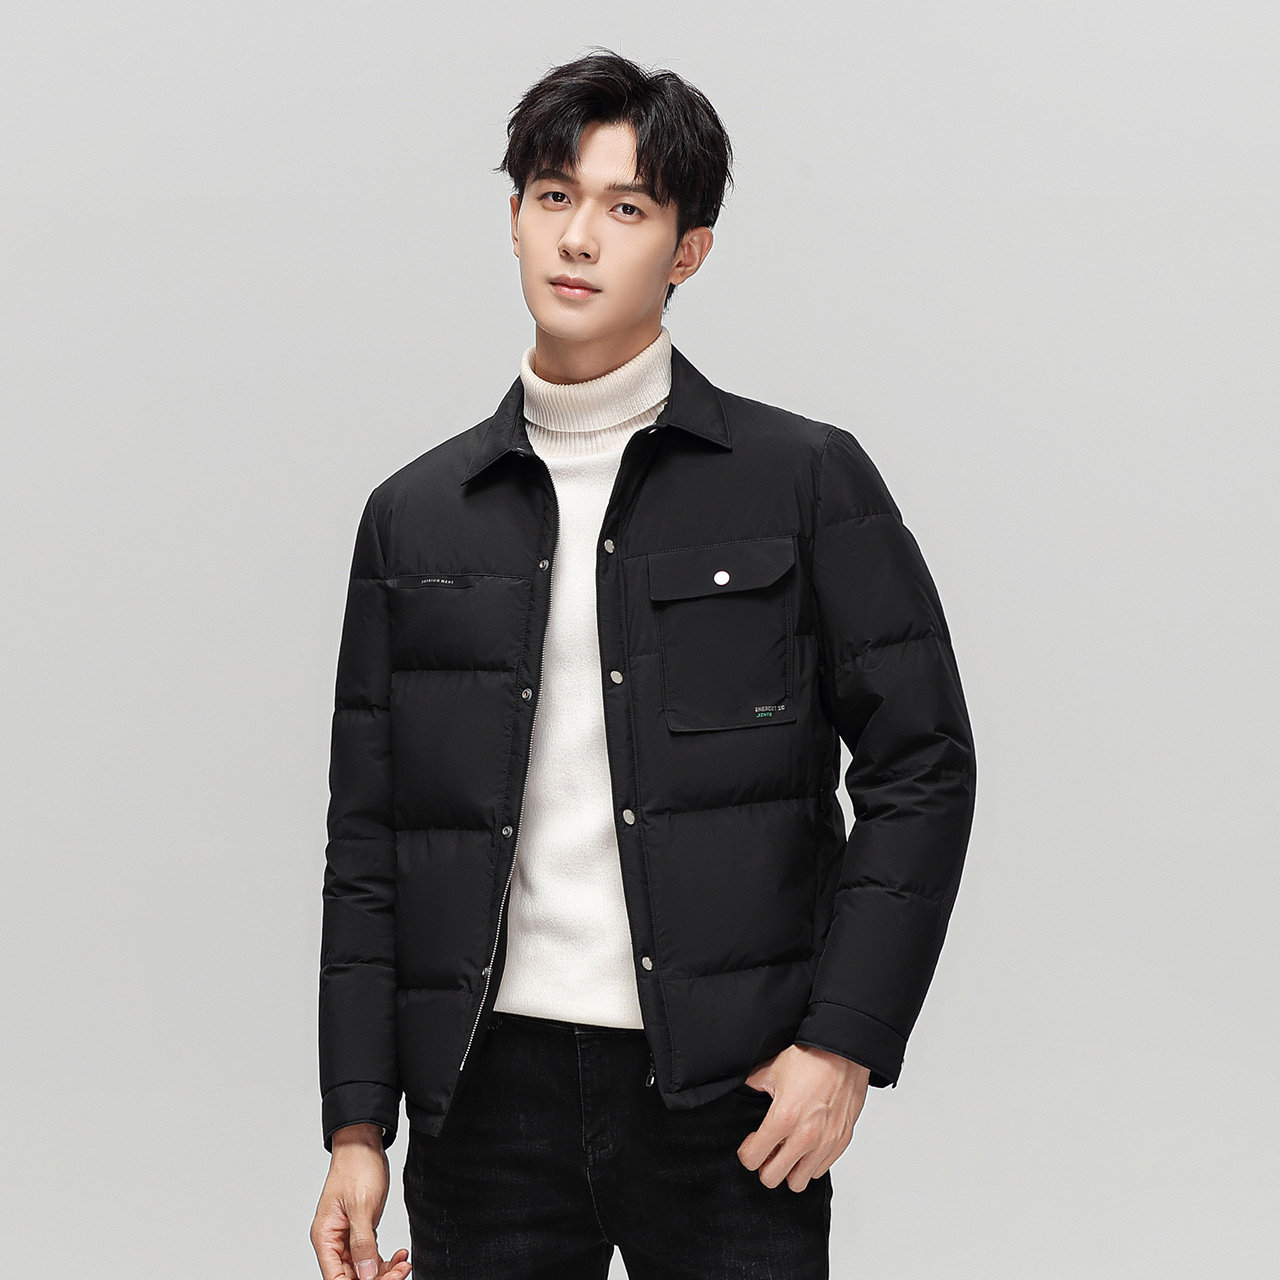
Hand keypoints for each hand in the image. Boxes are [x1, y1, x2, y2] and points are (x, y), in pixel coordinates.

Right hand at [310, 1124, 411, 1279]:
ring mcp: (347, 1235)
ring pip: (363, 1268)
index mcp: (326, 1236)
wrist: (363, 1144)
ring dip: (384, 1270)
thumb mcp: (361, 1206)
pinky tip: (400, 1255)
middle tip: (400, 1271)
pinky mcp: (361, 1230)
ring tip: (404, 1262)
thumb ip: (362, 1242)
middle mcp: (333, 1240)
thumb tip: (366, 1274)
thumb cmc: (356, 1167)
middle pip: (352, 1275)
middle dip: (377, 1277)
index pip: (336, 1277)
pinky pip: (371, 1255)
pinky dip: (385, 1259)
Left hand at [736, 1044, 869, 1191]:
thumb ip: (753, 1085)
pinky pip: (820, 1170)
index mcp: (783, 1118)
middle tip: (767, 1149)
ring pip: (798, 1182)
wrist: (844, 1053)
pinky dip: (810, 1162)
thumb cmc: (811, 1058)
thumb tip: (742, 1090)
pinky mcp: (840, 1143)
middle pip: (772, 1179)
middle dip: (764, 1166)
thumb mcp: (772, 1068)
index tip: (751, 1142)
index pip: (752, 1159)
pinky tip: (806, 1144)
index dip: (747, 1152)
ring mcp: (825, 1143)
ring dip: (789, 1168)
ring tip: (788, 1149)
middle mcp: (804, 1137)